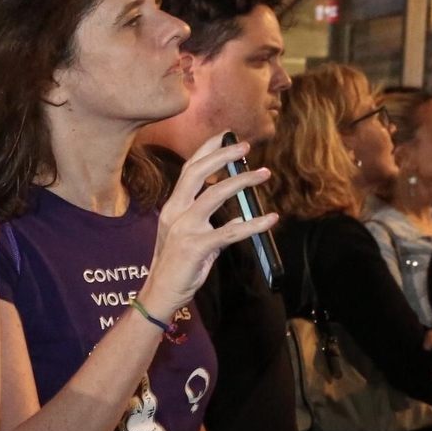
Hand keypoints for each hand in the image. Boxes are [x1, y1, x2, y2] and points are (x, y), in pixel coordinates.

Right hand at [136, 133, 280, 317]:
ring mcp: (183, 229)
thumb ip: (215, 226)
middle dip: (222, 156)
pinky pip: (230, 232)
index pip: (188, 170)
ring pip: (214, 195)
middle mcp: (175, 213)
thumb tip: (238, 218)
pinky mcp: (196, 247)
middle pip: (196, 173)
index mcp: (173, 208)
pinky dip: (253, 224)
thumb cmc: (177, 267)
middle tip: (246, 146)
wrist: (160, 294)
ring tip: (264, 173)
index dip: (207, 150)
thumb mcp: (194, 240)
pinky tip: (270, 219)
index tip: (226, 136)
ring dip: (242, 181)